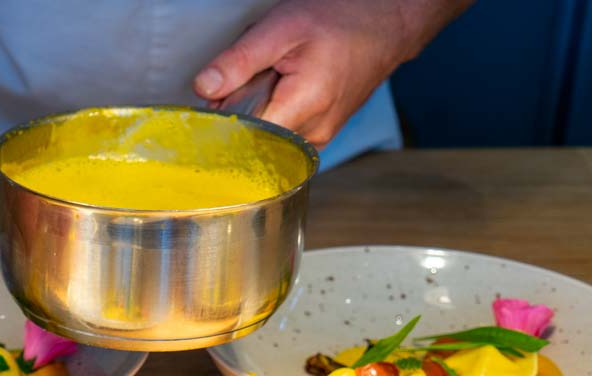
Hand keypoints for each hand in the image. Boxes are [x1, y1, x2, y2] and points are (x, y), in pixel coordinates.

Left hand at [194, 0, 471, 148]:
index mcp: (304, 109)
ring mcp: (320, 139)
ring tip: (273, 81)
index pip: (245, 140)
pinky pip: (284, 135)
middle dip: (243, 113)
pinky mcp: (321, 136)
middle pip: (255, 140)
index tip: (214, 104)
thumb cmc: (342, 19)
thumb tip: (204, 89)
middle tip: (252, 79)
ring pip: (269, 139)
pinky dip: (276, 115)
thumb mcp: (282, 28)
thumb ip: (240, 61)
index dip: (223, 123)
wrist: (387, 22)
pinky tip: (283, 91)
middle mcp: (314, 135)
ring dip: (261, 113)